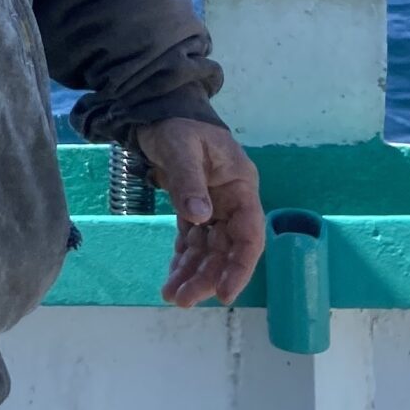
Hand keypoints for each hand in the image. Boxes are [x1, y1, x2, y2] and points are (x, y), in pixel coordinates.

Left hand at [133, 119, 264, 306]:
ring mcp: (214, 206)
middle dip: (208, 276)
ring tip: (172, 296)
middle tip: (183, 299)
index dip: (240, 266)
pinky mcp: (193, 208)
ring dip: (193, 273)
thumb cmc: (177, 124)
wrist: (160, 110)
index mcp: (240, 185)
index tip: (224, 293)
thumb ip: (189, 182)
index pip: (249, 233)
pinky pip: (192, 240)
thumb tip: (200, 218)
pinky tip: (172, 277)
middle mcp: (232, 201)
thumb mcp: (182, 147)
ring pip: (208, 249)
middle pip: (227, 248)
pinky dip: (182, 260)